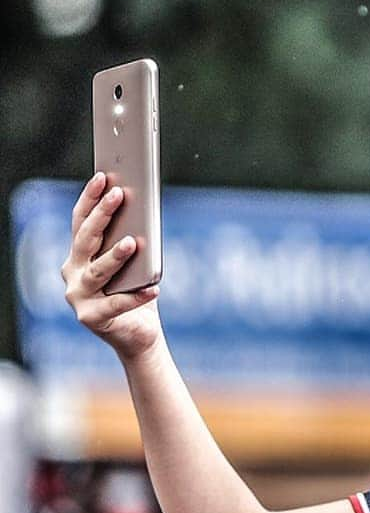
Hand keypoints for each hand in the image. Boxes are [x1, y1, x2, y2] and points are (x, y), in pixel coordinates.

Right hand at [61, 173, 162, 360]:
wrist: (139, 335)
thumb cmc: (135, 292)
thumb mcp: (132, 263)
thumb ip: (130, 240)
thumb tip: (141, 209)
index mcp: (78, 255)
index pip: (80, 222)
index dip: (90, 198)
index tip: (103, 177)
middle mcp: (72, 273)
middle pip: (86, 239)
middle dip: (102, 214)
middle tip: (119, 195)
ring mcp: (78, 296)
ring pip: (97, 271)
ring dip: (114, 255)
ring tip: (132, 243)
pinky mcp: (92, 317)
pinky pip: (118, 304)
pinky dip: (137, 296)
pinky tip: (154, 288)